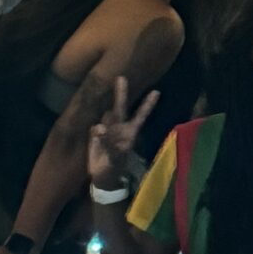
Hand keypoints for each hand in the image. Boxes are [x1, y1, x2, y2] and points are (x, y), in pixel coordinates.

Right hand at [87, 74, 158, 188]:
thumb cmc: (115, 167)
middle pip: (120, 107)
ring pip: (107, 116)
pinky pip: (96, 128)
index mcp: (130, 133)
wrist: (102, 175)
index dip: (148, 104)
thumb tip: (102, 130)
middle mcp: (120, 127)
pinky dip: (97, 132)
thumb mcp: (116, 160)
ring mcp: (107, 129)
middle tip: (122, 77)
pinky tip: (98, 138)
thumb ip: (110, 146)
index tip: (156, 91)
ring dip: (106, 120)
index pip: (140, 116)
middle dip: (120, 93)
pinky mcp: (96, 134)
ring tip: (103, 135)